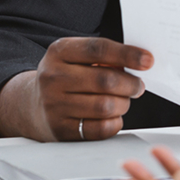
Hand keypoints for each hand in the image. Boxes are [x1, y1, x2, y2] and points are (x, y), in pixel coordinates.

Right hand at [0, 36, 152, 140]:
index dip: (128, 54)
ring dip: (124, 103)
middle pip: (105, 80)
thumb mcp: (77, 55)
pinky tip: (114, 115)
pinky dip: (115, 122)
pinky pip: (99, 129)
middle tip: (138, 85)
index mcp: (60, 51)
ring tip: (124, 99)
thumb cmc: (67, 75)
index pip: (99, 49)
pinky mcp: (59, 130)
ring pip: (105, 106)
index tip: (148, 61)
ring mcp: (53, 105)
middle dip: (131, 84)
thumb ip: (106, 55)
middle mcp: (53, 77)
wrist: (31, 104)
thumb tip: (141, 63)